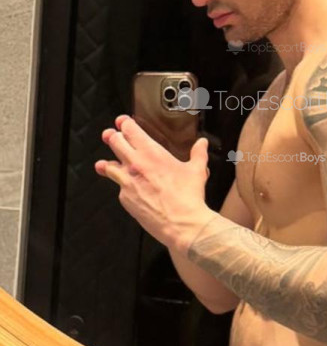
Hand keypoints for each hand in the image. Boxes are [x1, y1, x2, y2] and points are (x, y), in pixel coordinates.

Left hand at [94, 115, 211, 251]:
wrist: (182, 223)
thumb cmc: (189, 197)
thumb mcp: (197, 170)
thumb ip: (199, 153)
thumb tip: (202, 144)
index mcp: (152, 153)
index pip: (130, 130)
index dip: (124, 123)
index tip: (122, 122)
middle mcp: (136, 164)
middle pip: (114, 142)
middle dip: (112, 137)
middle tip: (112, 136)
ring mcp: (127, 182)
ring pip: (108, 166)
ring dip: (107, 162)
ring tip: (105, 163)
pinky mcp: (124, 199)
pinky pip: (118, 188)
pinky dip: (122, 186)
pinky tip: (125, 188)